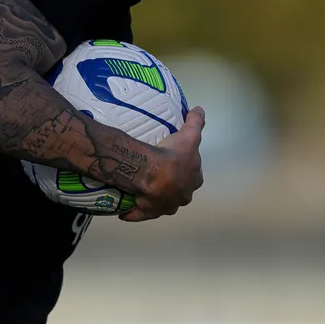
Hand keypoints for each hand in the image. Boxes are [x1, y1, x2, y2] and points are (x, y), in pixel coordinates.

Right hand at [119, 107, 204, 221]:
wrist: (155, 175)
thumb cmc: (174, 156)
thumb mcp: (189, 136)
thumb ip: (195, 123)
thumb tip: (199, 109)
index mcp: (192, 182)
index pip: (193, 176)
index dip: (186, 169)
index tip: (177, 163)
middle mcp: (181, 197)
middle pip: (178, 192)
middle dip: (172, 187)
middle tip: (159, 175)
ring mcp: (165, 207)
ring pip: (160, 204)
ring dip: (154, 199)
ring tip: (142, 190)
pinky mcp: (148, 212)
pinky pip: (139, 214)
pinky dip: (132, 213)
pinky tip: (124, 212)